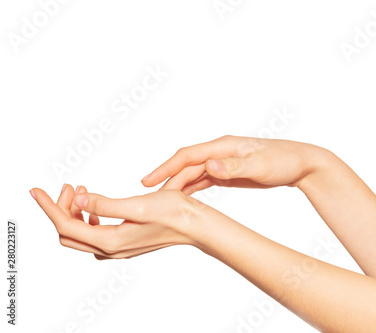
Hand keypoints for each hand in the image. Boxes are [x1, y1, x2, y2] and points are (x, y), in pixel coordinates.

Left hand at [30, 185, 201, 259]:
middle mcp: (112, 248)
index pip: (66, 225)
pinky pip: (95, 234)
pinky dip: (88, 217)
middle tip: (68, 185)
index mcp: (111, 240)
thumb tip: (80, 198)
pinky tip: (95, 204)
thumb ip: (105, 204)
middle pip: (70, 233)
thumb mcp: (138, 205)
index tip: (37, 191)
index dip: (49, 207)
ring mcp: (119, 247)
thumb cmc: (174, 214)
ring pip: (81, 234)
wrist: (196, 225)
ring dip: (74, 212)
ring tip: (80, 189)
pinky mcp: (125, 242)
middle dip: (60, 209)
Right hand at [141, 135, 332, 194]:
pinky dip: (191, 188)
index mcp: (224, 146)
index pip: (188, 156)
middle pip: (186, 166)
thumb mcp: (261, 165)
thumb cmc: (284, 161)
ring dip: (177, 186)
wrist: (301, 163)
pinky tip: (181, 198)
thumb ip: (234, 166)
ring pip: (193, 174)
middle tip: (148, 199)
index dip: (166, 168)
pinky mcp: (228, 173)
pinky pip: (203, 180)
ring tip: (160, 202)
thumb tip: (209, 166)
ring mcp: (223, 162)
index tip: (148, 182)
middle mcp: (220, 152)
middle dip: (167, 180)